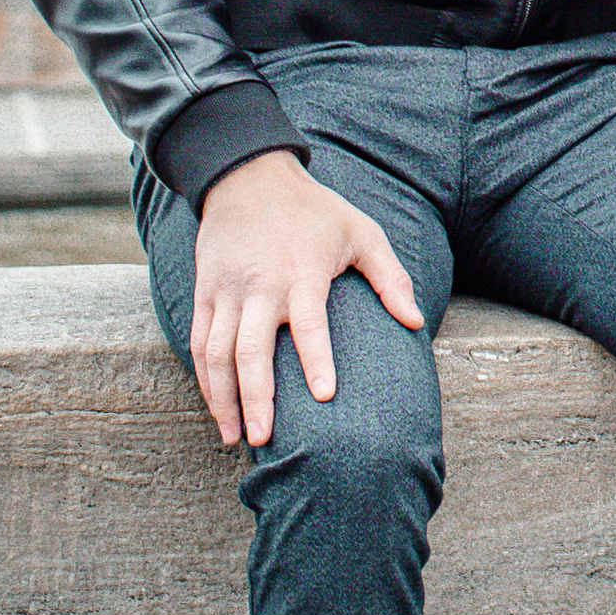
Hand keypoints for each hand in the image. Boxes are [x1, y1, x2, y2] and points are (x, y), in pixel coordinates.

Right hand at [189, 149, 420, 451]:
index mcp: (302, 272)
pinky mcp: (205, 291)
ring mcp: (227, 289)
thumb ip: (390, 277)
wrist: (247, 175)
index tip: (325, 396)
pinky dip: (204, 376)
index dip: (316, 358)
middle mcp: (261, 285)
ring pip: (217, 352)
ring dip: (223, 397)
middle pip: (251, 349)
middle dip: (257, 397)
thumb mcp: (361, 231)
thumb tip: (416, 322)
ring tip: (235, 438)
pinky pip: (199, 340)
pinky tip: (216, 405)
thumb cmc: (314, 210)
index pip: (309, 323)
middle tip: (264, 439)